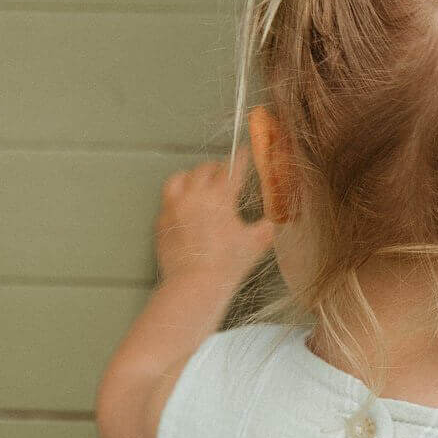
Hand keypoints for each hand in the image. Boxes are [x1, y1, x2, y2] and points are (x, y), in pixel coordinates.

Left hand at [155, 151, 274, 286]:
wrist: (194, 286)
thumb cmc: (226, 266)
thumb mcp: (256, 244)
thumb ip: (267, 227)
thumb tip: (276, 220)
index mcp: (220, 197)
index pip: (232, 168)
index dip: (240, 158)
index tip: (243, 152)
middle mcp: (194, 197)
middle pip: (204, 169)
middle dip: (216, 168)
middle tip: (223, 172)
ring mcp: (174, 208)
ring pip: (179, 179)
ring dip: (191, 177)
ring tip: (197, 183)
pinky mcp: (161, 223)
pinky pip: (167, 202)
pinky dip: (177, 200)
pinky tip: (183, 208)